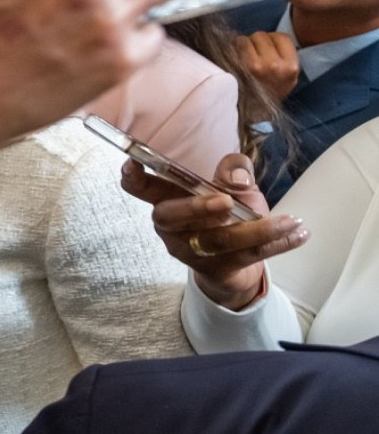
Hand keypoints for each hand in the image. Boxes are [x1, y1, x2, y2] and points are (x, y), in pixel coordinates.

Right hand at [122, 155, 308, 309]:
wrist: (236, 262)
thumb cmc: (227, 213)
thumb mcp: (230, 186)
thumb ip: (233, 170)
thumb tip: (237, 178)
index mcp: (168, 199)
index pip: (141, 188)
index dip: (133, 177)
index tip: (134, 164)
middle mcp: (171, 227)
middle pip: (171, 216)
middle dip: (197, 208)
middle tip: (225, 201)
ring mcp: (189, 250)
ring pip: (219, 239)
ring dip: (257, 229)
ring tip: (290, 221)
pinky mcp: (214, 269)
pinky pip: (247, 256)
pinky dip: (277, 244)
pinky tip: (299, 234)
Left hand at [236, 31, 298, 100]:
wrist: (252, 114)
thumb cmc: (268, 94)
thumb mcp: (288, 78)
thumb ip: (285, 56)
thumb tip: (271, 36)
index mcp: (291, 67)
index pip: (282, 37)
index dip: (273, 39)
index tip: (268, 47)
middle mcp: (274, 65)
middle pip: (261, 35)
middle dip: (256, 42)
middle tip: (254, 56)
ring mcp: (254, 66)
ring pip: (245, 39)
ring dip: (242, 45)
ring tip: (245, 60)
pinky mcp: (237, 68)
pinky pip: (233, 47)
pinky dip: (232, 51)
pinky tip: (236, 62)